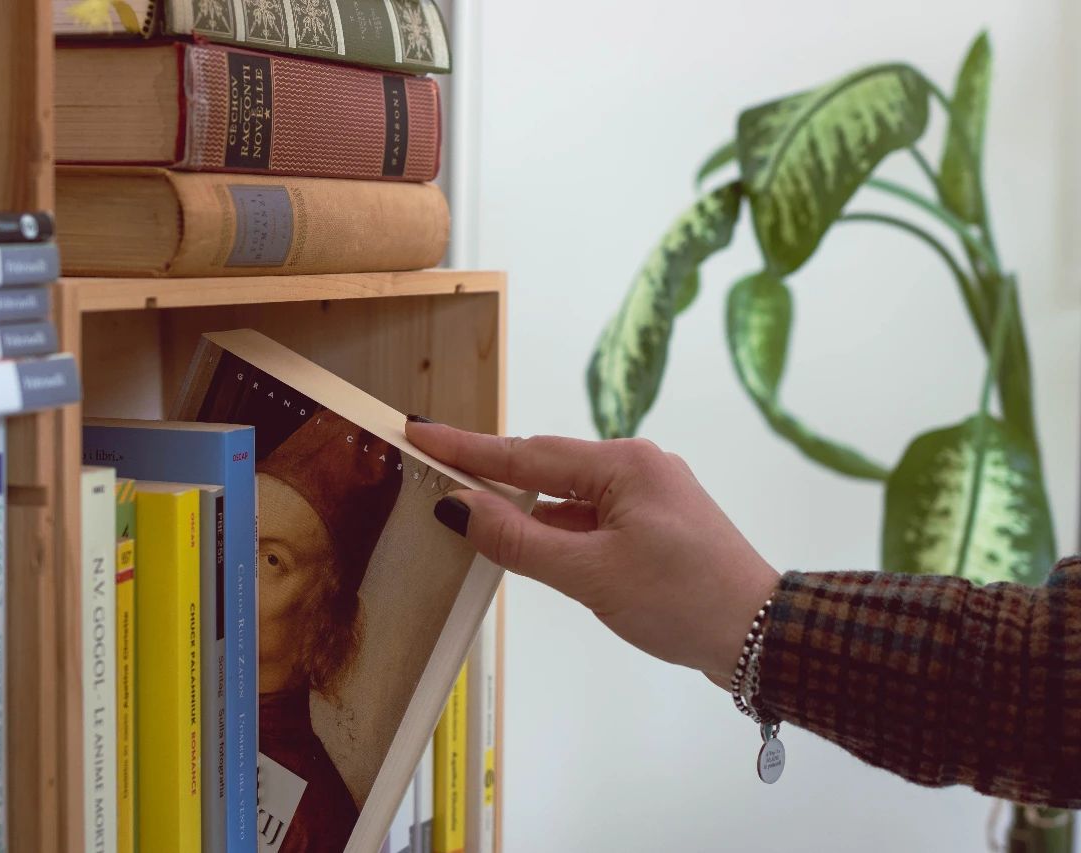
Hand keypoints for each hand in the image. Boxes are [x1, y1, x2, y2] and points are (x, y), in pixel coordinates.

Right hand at [406, 419, 779, 686]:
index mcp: (624, 465)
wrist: (763, 636)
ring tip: (475, 516)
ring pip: (570, 497)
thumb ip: (518, 539)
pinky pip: (592, 517)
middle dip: (494, 475)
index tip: (422, 433)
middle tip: (437, 471)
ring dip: (528, 511)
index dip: (469, 448)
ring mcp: (651, 495)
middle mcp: (637, 467)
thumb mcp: (589, 574)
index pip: (527, 453)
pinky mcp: (658, 524)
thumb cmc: (679, 599)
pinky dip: (560, 531)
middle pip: (547, 468)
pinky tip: (536, 547)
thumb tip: (459, 507)